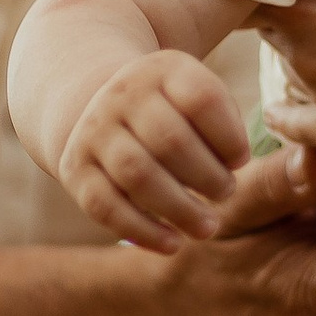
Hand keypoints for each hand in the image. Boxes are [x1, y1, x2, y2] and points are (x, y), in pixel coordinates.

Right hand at [58, 51, 251, 252]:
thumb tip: (237, 164)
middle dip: (207, 176)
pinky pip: (106, 207)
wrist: (102, 107)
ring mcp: (94, 131)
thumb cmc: (172, 113)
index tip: (240, 160)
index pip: (201, 99)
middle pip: (170, 140)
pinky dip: (143, 231)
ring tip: (208, 227)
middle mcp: (122, 95)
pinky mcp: (75, 169)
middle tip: (225, 194)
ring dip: (179, 209)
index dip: (229, 136)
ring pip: (137, 175)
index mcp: (163, 70)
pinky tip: (173, 245)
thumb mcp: (197, 97)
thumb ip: (225, 123)